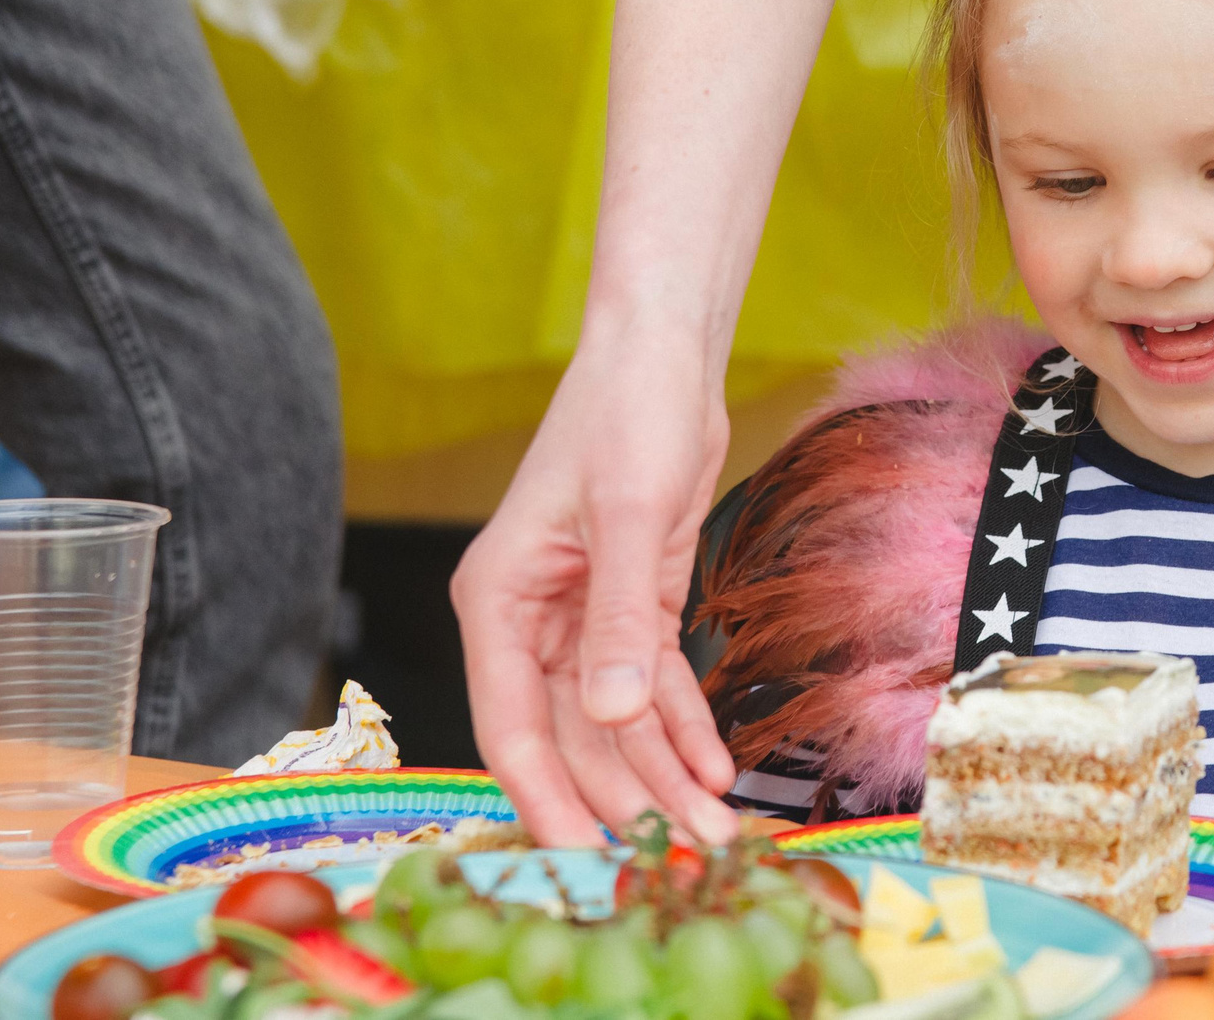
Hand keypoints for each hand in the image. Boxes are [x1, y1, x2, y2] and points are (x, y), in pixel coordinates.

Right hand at [451, 321, 738, 845]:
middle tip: (680, 859)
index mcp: (498, 602)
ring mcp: (581, 616)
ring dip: (663, 775)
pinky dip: (683, 726)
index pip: (515, 725)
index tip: (589, 858)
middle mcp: (531, 620)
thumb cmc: (626, 413)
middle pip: (572, 737)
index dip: (551, 797)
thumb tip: (608, 711)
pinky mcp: (632, 602)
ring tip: (714, 831)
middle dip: (624, 800)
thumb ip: (618, 617)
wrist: (664, 354)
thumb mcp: (628, 515)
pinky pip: (652, 684)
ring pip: (616, 720)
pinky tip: (716, 770)